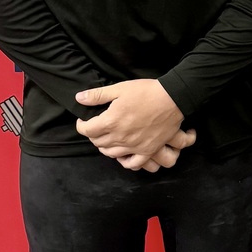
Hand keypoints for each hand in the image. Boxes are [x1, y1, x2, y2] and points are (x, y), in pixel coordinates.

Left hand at [75, 79, 195, 170]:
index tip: (83, 120)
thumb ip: (97, 95)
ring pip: (111, 154)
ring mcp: (133, 146)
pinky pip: (132, 163)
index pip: (87, 130)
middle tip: (96, 126)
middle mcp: (120, 137)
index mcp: (110, 122)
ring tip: (107, 138)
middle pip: (97, 143)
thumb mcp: (120, 88)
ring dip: (105, 147)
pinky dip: (124, 161)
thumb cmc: (146, 92)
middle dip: (93, 135)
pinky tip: (123, 154)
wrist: (172, 98)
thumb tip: (79, 98)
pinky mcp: (147, 150)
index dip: (82, 125)